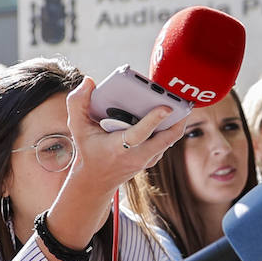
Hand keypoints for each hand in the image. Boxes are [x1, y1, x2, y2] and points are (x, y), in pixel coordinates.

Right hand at [40, 79, 189, 259]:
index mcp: (118, 147)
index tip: (166, 107)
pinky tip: (174, 114)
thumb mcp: (77, 127)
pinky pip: (166, 142)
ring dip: (177, 124)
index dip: (153, 120)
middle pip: (165, 140)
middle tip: (184, 102)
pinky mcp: (152, 158)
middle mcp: (136, 156)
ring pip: (168, 141)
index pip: (139, 134)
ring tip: (182, 104)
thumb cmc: (88, 148)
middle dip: (177, 122)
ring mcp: (147, 159)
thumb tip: (89, 81)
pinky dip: (171, 128)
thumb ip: (77, 102)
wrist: (96, 179)